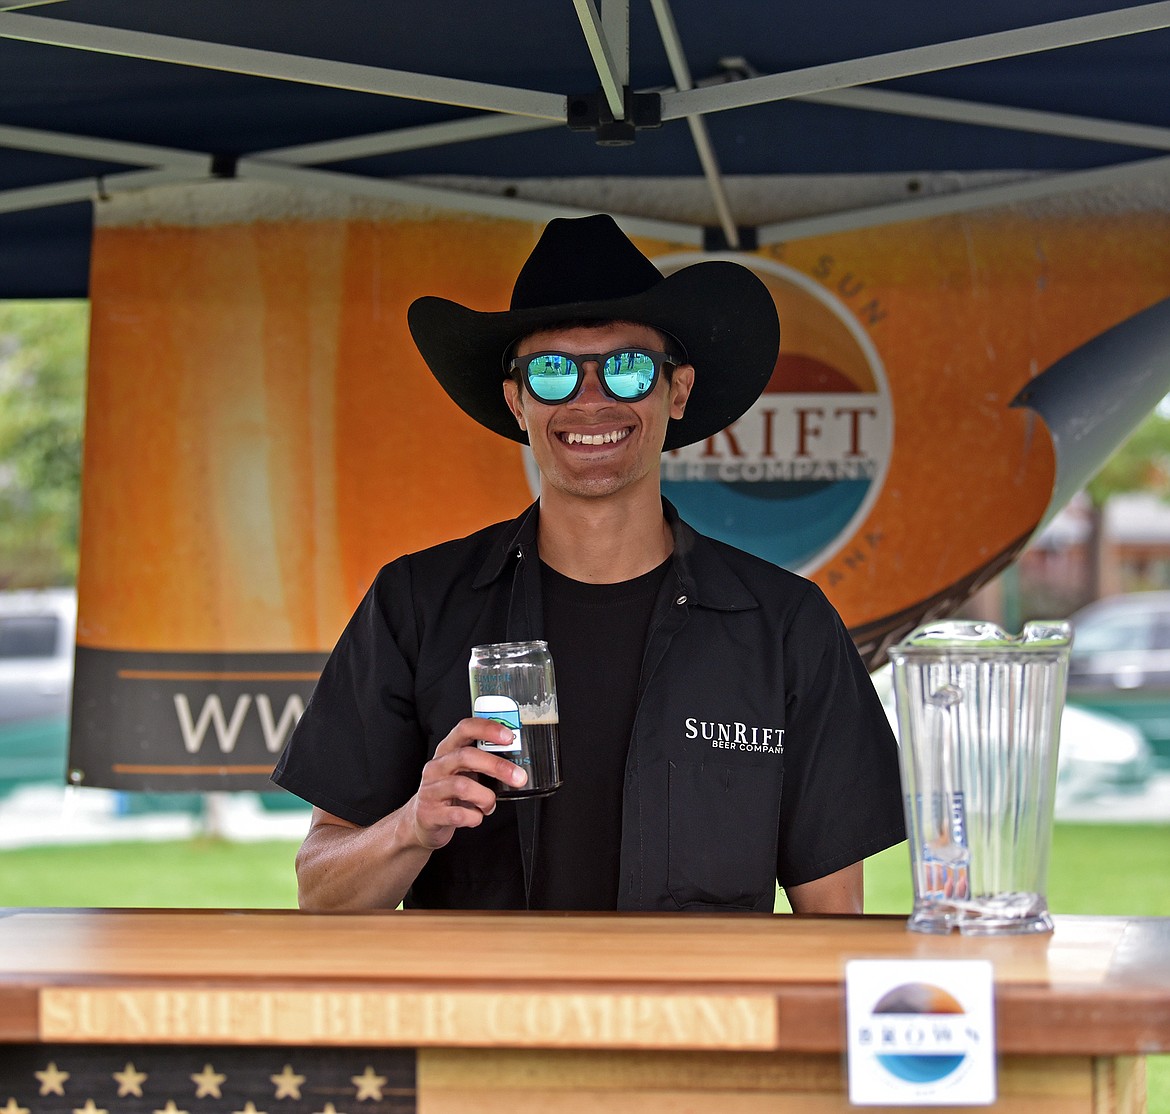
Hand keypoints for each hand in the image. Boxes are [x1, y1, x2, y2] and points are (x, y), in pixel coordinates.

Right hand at [401, 717, 527, 850]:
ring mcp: (431, 790)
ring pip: (463, 786)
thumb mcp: (463, 771)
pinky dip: (474, 817)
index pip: (465, 729)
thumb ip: (483, 762)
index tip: (509, 737)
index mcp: (447, 751)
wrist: (421, 820)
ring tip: (489, 804)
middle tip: (518, 777)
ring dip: (486, 797)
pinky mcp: (430, 813)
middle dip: (497, 766)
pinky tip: (476, 816)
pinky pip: (458, 814)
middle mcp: (436, 766)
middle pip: (466, 756)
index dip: (487, 729)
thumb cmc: (449, 792)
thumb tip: (516, 762)